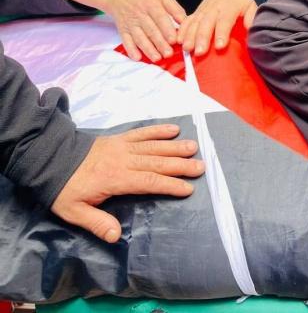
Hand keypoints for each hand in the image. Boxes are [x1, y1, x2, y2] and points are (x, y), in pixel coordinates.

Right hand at [47, 0, 184, 61]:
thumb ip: (175, 9)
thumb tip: (185, 21)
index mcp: (151, 4)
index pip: (160, 18)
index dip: (166, 30)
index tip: (174, 40)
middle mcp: (140, 14)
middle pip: (150, 30)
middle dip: (160, 43)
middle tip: (168, 54)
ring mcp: (130, 23)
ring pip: (139, 37)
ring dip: (147, 49)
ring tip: (157, 58)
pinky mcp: (122, 30)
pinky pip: (125, 40)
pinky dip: (130, 49)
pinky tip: (137, 57)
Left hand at [51, 124, 203, 242]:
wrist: (50, 158)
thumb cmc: (64, 188)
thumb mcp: (73, 211)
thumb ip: (96, 222)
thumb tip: (116, 236)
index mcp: (115, 178)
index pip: (148, 181)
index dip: (169, 185)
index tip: (187, 189)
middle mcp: (124, 160)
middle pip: (157, 162)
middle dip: (180, 165)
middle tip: (201, 167)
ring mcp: (123, 146)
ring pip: (153, 146)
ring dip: (175, 147)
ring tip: (194, 148)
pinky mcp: (119, 138)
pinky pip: (142, 132)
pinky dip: (158, 130)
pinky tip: (174, 129)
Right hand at [178, 0, 257, 55]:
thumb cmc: (240, 2)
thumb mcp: (250, 7)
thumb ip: (252, 19)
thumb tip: (254, 32)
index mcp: (229, 8)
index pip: (225, 21)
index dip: (222, 33)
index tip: (220, 46)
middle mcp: (214, 9)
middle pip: (206, 24)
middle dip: (202, 38)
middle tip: (200, 52)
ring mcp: (203, 11)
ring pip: (194, 23)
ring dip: (190, 36)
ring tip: (187, 49)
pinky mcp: (195, 13)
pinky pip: (187, 21)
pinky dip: (182, 30)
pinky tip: (178, 41)